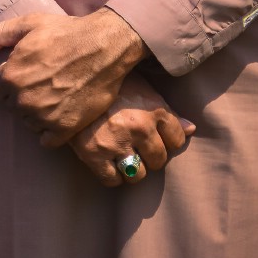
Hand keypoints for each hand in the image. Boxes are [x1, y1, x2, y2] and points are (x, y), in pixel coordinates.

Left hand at [0, 8, 147, 146]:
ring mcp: (44, 116)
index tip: (24, 75)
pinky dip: (50, 132)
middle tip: (42, 85)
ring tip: (52, 98)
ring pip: (29, 123)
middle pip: (13, 106)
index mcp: (10, 76)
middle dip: (22, 97)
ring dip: (36, 114)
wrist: (105, 47)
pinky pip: (47, 140)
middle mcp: (24, 99)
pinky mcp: (65, 128)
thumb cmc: (66, 32)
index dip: (9, 81)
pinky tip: (58, 117)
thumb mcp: (28, 24)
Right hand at [65, 71, 195, 186]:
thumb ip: (165, 108)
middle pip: (159, 159)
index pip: (177, 139)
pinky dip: (113, 176)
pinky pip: (112, 179)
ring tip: (124, 157)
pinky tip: (109, 164)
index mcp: (153, 108)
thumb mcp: (139, 86)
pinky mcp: (93, 154)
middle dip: (151, 156)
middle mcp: (138, 127)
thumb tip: (190, 128)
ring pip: (138, 174)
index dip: (168, 140)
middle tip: (138, 147)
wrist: (67, 78)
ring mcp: (116, 142)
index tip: (156, 136)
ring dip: (133, 169)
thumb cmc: (107, 81)